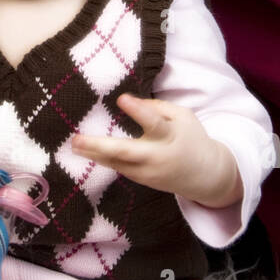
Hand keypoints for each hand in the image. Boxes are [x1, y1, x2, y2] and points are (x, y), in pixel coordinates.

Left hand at [71, 94, 241, 206]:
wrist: (205, 175)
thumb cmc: (191, 138)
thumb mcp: (183, 116)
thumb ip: (158, 108)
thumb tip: (131, 102)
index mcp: (170, 135)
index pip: (154, 123)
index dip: (139, 111)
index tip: (121, 99)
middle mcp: (157, 156)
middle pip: (126, 152)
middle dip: (99, 146)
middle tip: (77, 140)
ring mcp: (147, 172)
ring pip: (117, 163)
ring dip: (94, 154)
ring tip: (74, 145)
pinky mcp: (141, 180)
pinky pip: (119, 167)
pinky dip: (103, 159)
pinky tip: (86, 152)